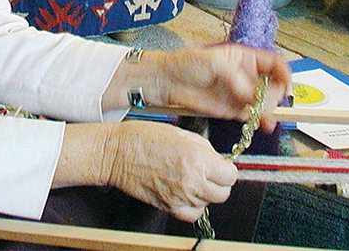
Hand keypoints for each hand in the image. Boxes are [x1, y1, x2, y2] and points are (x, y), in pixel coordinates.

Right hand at [106, 120, 237, 221]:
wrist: (117, 153)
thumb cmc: (144, 138)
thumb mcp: (182, 134)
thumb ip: (205, 149)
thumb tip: (219, 160)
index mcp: (197, 159)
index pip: (231, 175)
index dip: (227, 169)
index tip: (221, 165)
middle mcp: (191, 180)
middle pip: (223, 193)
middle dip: (220, 182)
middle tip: (210, 173)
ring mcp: (180, 196)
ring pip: (209, 203)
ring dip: (206, 193)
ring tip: (194, 180)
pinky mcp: (168, 207)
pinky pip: (192, 214)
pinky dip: (194, 206)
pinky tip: (188, 193)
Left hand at [161, 44, 291, 131]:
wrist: (168, 82)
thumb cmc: (188, 63)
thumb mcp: (215, 63)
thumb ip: (236, 78)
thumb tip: (251, 95)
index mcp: (246, 58)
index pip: (274, 63)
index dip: (284, 73)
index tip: (286, 83)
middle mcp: (247, 76)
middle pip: (274, 85)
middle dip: (275, 93)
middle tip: (267, 100)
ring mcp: (242, 94)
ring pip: (266, 103)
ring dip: (269, 109)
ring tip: (264, 115)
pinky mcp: (234, 110)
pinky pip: (253, 116)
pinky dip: (261, 121)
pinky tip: (265, 124)